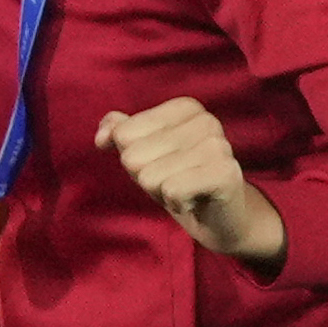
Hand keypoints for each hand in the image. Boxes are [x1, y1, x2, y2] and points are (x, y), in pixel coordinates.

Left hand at [94, 97, 286, 270]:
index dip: (134, 157)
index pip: (123, 134)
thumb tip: (102, 136)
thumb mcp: (143, 152)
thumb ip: (119, 132)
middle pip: (133, 156)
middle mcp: (206, 121)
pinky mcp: (225, 174)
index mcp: (186, 107)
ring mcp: (219, 146)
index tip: (163, 164)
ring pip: (149, 176)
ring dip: (161, 192)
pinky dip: (176, 203)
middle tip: (176, 181)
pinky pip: (171, 190)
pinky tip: (194, 201)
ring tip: (186, 190)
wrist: (218, 219)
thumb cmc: (178, 179)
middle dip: (146, 177)